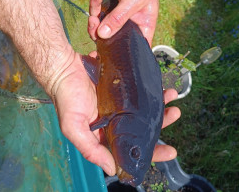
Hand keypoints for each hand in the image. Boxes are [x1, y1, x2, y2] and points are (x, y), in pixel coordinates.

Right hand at [52, 51, 179, 175]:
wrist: (64, 68)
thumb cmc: (66, 98)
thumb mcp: (73, 127)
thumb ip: (90, 150)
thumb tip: (112, 170)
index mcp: (105, 134)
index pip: (131, 148)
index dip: (152, 152)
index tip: (171, 151)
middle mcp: (114, 120)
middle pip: (142, 126)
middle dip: (161, 123)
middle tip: (175, 114)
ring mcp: (119, 102)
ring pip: (144, 108)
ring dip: (159, 104)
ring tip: (171, 95)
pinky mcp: (120, 86)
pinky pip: (139, 90)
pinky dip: (150, 88)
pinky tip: (159, 85)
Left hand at [88, 0, 163, 44]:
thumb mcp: (133, 1)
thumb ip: (118, 18)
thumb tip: (102, 34)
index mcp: (141, 31)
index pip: (128, 49)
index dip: (115, 53)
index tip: (101, 50)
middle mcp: (129, 29)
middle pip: (109, 39)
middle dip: (97, 31)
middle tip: (93, 20)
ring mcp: (118, 20)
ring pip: (100, 26)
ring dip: (94, 14)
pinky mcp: (110, 11)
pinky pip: (98, 12)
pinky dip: (96, 3)